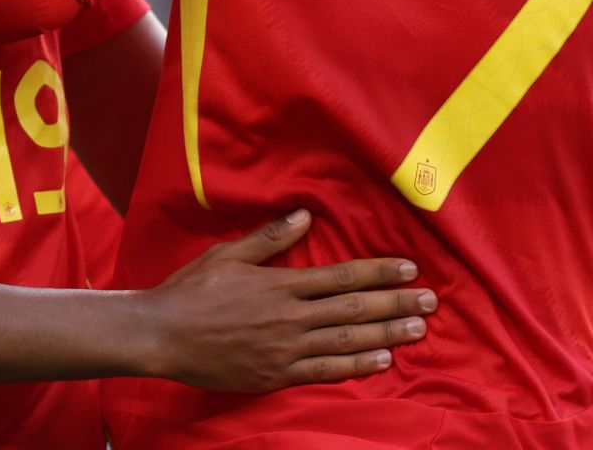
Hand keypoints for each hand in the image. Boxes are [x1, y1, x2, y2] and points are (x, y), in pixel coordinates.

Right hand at [138, 210, 435, 391]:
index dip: (378, 272)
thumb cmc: (191, 290)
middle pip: (354, 310)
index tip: (409, 268)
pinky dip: (356, 366)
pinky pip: (325, 372)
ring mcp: (285, 350)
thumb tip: (305, 215)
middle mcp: (289, 317)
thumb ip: (269, 238)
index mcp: (280, 284)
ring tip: (417, 330)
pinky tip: (381, 361)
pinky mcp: (276, 376)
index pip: (341, 277)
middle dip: (395, 304)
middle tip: (430, 301)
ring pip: (347, 342)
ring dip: (387, 335)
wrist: (162, 335)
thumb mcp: (228, 254)